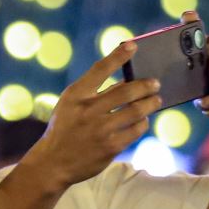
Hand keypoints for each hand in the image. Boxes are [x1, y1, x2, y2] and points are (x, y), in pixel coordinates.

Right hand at [21, 40, 159, 190]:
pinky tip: (143, 120)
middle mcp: (88, 110)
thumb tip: (128, 81)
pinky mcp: (110, 147)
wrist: (53, 162)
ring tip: (156, 100)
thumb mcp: (70, 104)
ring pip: (136, 111)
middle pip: (126, 91)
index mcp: (76, 95)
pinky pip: (135, 130)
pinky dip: (143, 123)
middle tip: (155, 83)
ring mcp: (100, 129)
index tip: (133, 45)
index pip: (100, 69)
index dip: (118, 56)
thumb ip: (94, 91)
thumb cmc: (65, 127)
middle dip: (146, 85)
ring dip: (150, 104)